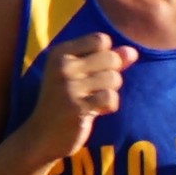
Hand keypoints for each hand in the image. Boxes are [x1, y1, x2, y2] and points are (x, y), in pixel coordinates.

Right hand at [32, 32, 135, 155]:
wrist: (42, 135)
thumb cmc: (64, 100)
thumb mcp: (79, 74)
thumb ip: (106, 60)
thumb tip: (133, 51)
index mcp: (60, 53)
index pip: (101, 40)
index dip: (107, 55)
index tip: (94, 71)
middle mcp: (63, 66)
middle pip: (111, 58)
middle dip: (112, 74)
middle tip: (96, 89)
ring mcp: (69, 87)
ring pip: (114, 78)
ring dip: (110, 92)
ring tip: (94, 100)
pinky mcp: (77, 108)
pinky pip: (111, 98)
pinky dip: (110, 106)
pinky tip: (97, 111)